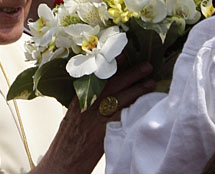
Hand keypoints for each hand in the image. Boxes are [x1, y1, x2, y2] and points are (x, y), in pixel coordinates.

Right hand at [31, 62, 154, 173]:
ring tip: (150, 83)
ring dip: (138, 89)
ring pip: (122, 98)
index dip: (112, 64)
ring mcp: (97, 118)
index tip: (123, 53)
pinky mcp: (106, 131)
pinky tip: (146, 104)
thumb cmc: (68, 139)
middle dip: (131, 74)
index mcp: (79, 98)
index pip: (97, 76)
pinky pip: (124, 116)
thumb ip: (87, 100)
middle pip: (113, 84)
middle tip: (147, 66)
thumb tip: (106, 88)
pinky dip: (135, 108)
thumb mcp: (74, 114)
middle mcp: (88, 105)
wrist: (64, 160)